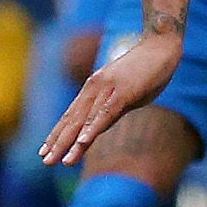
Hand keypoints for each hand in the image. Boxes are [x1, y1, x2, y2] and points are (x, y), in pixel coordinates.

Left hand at [41, 28, 177, 163]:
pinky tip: (83, 142)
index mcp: (93, 89)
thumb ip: (112, 109)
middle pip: (73, 120)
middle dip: (58, 142)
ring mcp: (108, 89)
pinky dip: (93, 128)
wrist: (162, 44)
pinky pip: (105, 113)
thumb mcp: (126, 93)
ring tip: (61, 161)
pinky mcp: (124, 91)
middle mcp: (95, 88)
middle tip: (45, 161)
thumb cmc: (148, 69)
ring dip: (72, 142)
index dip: (57, 134)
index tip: (44, 151)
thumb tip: (100, 126)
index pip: (71, 115)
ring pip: (86, 120)